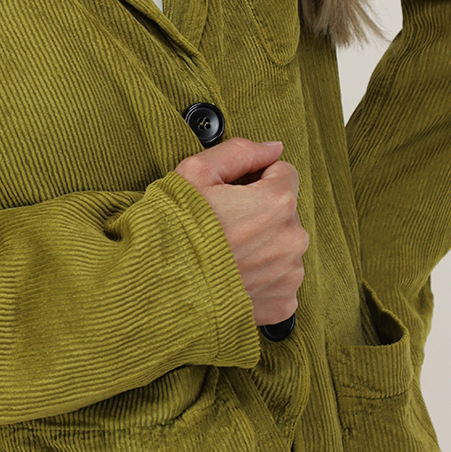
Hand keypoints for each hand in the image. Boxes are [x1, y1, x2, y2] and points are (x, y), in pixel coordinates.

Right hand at [173, 138, 308, 325]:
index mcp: (277, 202)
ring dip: (262, 247)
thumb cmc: (173, 230)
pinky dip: (261, 279)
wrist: (158, 290)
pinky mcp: (282, 304)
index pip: (284, 174)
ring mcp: (289, 275)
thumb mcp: (195, 174)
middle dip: (260, 214)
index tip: (232, 193)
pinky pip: (279, 282)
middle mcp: (292, 239)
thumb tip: (273, 148)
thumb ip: (240, 152)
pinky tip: (232, 278)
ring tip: (224, 254)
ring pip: (283, 248)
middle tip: (222, 226)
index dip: (256, 178)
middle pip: (284, 213)